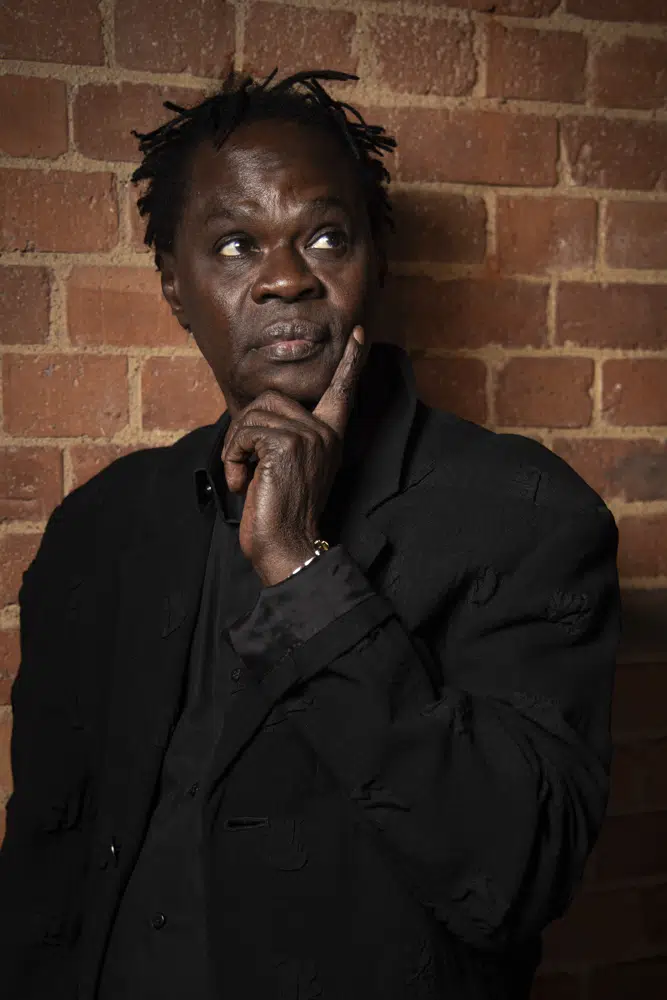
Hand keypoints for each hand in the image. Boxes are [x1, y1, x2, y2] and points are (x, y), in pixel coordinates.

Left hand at [221, 326, 366, 585]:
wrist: (288, 547)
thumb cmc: (279, 514)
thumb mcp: (287, 468)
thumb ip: (283, 438)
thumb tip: (254, 417)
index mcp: (329, 437)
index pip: (341, 392)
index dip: (349, 362)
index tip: (358, 334)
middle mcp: (324, 432)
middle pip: (269, 399)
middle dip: (243, 431)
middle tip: (243, 468)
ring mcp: (308, 436)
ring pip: (252, 414)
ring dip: (235, 447)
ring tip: (244, 478)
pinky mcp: (287, 444)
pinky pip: (244, 432)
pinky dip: (232, 457)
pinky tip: (242, 482)